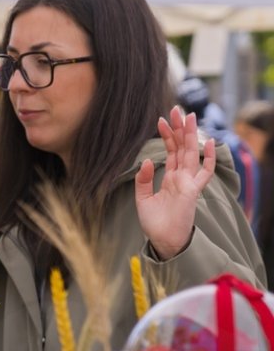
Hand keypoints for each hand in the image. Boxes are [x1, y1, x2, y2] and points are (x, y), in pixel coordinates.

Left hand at [135, 107, 214, 259]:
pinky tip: (208, 143)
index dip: (167, 136)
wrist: (162, 241)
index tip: (161, 120)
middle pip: (182, 148)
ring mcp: (189, 183)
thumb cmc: (155, 223)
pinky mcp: (193, 191)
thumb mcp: (142, 198)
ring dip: (191, 136)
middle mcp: (181, 178)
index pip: (171, 152)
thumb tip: (147, 160)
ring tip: (189, 117)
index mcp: (170, 178)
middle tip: (177, 109)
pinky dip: (208, 159)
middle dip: (180, 129)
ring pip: (191, 154)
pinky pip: (204, 173)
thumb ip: (144, 179)